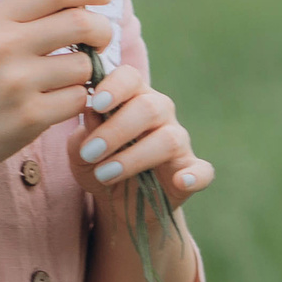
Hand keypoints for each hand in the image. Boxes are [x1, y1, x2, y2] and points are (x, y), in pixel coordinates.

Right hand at [0, 0, 113, 184]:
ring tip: (67, 79)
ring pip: (85, 65)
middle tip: (99, 41)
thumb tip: (81, 0)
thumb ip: (25, 16)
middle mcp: (4, 45)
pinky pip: (78, 99)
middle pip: (81, 22)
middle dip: (102, 30)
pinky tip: (57, 102)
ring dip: (87, 72)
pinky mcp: (28, 117)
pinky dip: (76, 100)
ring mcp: (17, 82)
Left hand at [66, 59, 211, 207]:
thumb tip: (90, 114)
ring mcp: (179, 141)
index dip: (114, 87)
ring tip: (105, 174)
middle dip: (116, 130)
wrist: (116, 204)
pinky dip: (194, 176)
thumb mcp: (79, 154)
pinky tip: (180, 181)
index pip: (129, 77)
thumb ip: (81, 136)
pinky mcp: (192, 172)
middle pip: (148, 107)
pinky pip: (202, 171)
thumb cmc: (97, 166)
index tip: (96, 104)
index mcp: (131, 97)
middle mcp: (160, 113)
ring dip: (134, 158)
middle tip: (90, 153)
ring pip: (168, 139)